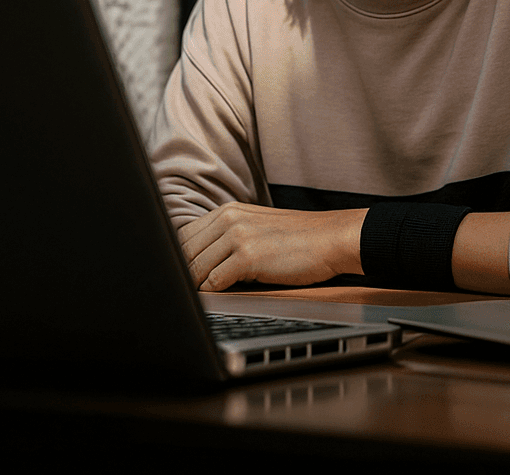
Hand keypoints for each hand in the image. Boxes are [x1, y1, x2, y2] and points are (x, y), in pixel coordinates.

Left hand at [177, 202, 366, 290]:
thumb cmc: (299, 239)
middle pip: (184, 251)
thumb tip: (198, 262)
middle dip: (182, 275)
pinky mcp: (247, 256)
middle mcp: (229, 218)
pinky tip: (222, 297)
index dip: (178, 259)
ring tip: (201, 299)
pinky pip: (214, 282)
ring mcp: (237, 235)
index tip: (178, 276)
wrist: (332, 239)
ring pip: (194, 268)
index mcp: (228, 211)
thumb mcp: (257, 227)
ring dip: (196, 287)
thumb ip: (228, 236)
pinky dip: (212, 294)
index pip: (183, 236)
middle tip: (184, 293)